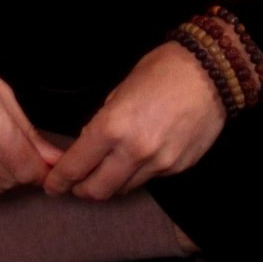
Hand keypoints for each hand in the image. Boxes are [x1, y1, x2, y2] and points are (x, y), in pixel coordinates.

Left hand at [43, 42, 225, 201]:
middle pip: (97, 190)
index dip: (59, 180)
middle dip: (81, 190)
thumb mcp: (119, 90)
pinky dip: (136, 175)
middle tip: (76, 184)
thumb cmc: (162, 71)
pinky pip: (148, 179)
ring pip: (123, 189)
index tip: (52, 185)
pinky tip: (137, 159)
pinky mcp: (178, 168)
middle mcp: (134, 152)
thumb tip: (90, 145)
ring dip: (110, 184)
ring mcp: (159, 164)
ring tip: (105, 172)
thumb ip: (103, 123)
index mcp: (112, 127)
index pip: (76, 167)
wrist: (210, 72)